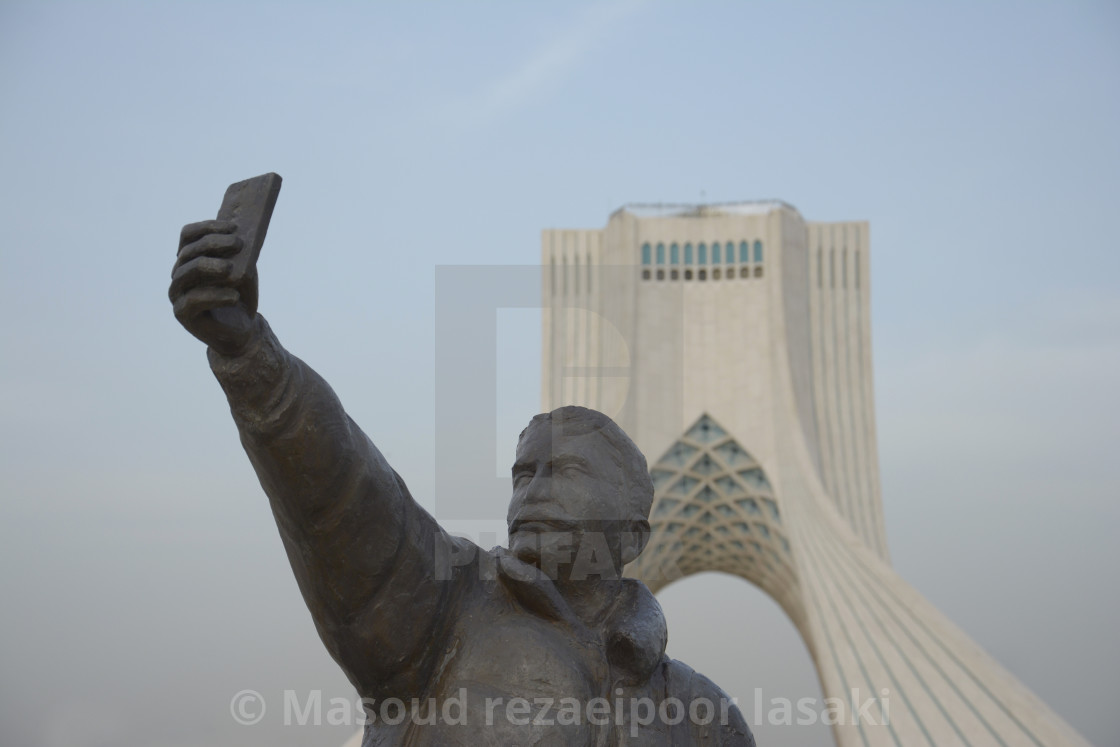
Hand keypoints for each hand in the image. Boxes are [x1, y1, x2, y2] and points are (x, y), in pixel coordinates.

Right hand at [170, 220, 258, 356]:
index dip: (208, 227)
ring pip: (187, 272)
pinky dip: (216, 296)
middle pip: (189, 251)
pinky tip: (234, 296)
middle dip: (214, 244)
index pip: (188, 235)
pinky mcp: (182, 313)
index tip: (233, 227)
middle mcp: (179, 273)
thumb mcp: (243, 272)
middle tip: (238, 243)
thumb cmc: (239, 296)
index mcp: (189, 258)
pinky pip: (194, 300)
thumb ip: (239, 257)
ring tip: (231, 269)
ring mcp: (177, 293)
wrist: (240, 329)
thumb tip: (241, 242)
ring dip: (210, 266)